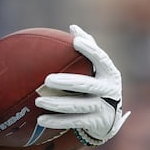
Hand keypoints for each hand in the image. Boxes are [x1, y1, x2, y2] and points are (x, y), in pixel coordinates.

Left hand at [35, 25, 129, 145]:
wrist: (111, 118)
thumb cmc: (99, 83)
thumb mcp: (99, 68)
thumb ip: (89, 47)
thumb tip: (72, 26)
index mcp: (110, 73)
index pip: (101, 59)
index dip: (90, 50)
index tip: (75, 42)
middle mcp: (108, 90)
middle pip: (86, 86)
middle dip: (67, 83)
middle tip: (47, 79)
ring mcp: (103, 108)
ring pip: (77, 106)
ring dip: (57, 104)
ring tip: (38, 101)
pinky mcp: (95, 123)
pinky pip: (73, 121)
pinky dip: (57, 121)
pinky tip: (41, 119)